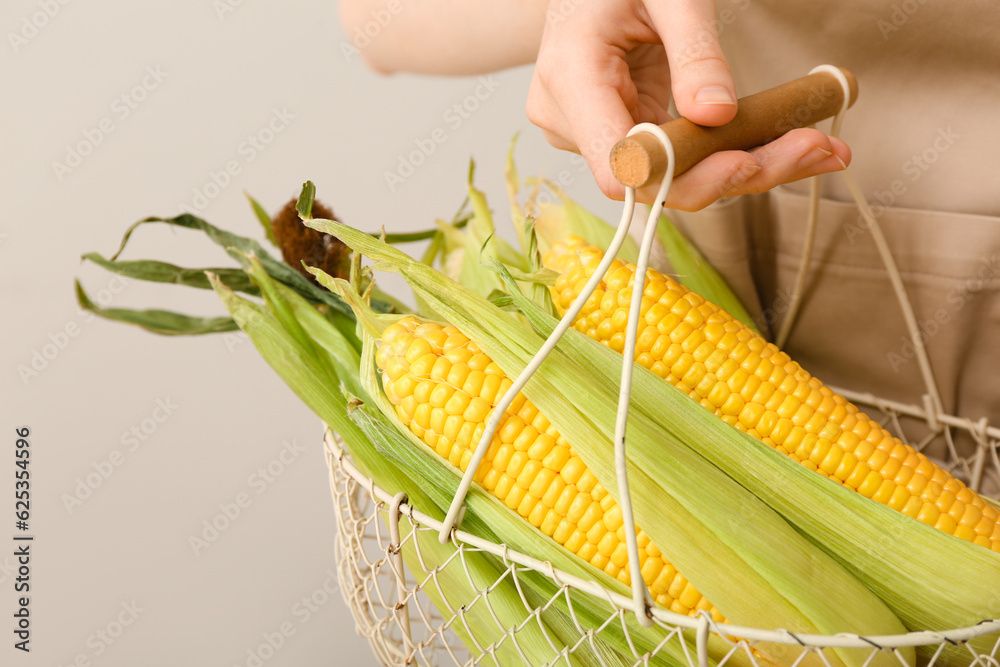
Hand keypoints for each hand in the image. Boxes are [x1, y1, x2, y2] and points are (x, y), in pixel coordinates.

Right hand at [526, 0, 850, 208]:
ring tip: (818, 147)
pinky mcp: (622, 133)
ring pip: (673, 177)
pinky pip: (678, 159)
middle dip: (733, 174)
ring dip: (747, 168)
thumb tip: (717, 114)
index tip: (745, 160)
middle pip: (655, 179)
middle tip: (812, 150)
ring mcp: (594, 132)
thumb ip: (694, 52)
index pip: (620, 163)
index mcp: (570, 79)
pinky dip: (732, 154)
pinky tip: (787, 143)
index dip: (680, 175)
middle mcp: (571, 120)